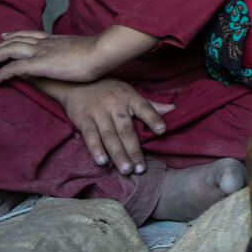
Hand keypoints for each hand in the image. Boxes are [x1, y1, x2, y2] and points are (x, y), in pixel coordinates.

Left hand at [0, 31, 104, 84]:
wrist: (102, 52)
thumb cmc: (101, 53)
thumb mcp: (86, 50)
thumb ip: (77, 52)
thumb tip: (80, 56)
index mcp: (56, 39)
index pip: (30, 33)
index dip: (15, 34)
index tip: (5, 35)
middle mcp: (45, 43)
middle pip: (16, 40)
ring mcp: (40, 52)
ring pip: (9, 50)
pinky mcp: (38, 64)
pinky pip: (12, 69)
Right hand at [51, 77, 174, 175]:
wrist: (77, 82)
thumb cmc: (110, 90)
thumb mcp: (130, 93)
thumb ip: (151, 105)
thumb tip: (174, 109)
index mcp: (130, 97)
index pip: (144, 107)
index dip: (153, 118)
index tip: (162, 130)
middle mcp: (115, 105)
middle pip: (126, 129)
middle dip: (134, 150)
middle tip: (141, 168)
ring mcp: (98, 112)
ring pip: (109, 135)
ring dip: (118, 154)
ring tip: (126, 169)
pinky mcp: (83, 118)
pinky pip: (90, 135)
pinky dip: (96, 149)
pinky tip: (103, 161)